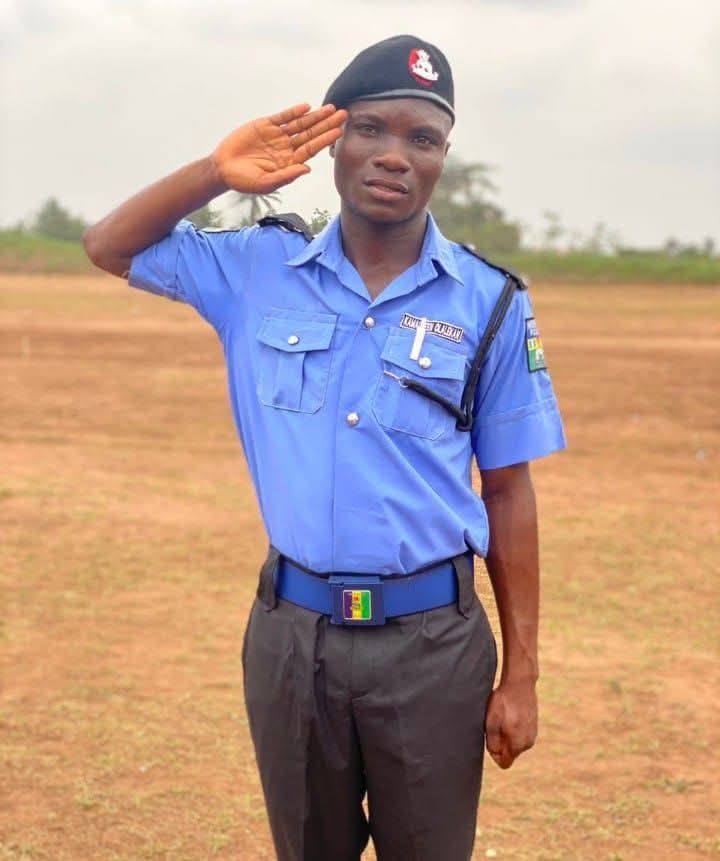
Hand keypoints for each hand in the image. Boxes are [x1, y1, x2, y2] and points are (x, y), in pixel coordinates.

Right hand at [212, 103, 346, 194]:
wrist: (222, 169)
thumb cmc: (244, 181)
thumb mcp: (266, 183)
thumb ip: (286, 176)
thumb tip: (307, 169)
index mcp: (289, 162)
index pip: (312, 149)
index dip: (325, 140)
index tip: (338, 132)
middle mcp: (286, 148)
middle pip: (311, 134)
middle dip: (327, 124)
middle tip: (344, 114)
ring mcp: (276, 136)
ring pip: (300, 124)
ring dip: (315, 116)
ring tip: (331, 108)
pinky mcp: (264, 125)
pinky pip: (282, 117)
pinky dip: (294, 112)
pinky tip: (306, 108)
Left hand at [485, 678, 537, 768]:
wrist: (520, 683)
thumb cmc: (503, 701)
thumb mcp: (491, 722)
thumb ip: (492, 742)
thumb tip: (495, 754)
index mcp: (518, 744)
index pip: (505, 763)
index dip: (494, 754)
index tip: (491, 738)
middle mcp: (528, 743)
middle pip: (510, 753)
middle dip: (501, 743)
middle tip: (497, 724)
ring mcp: (533, 734)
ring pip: (514, 743)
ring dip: (507, 734)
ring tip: (504, 717)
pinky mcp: (534, 726)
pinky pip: (520, 734)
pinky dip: (513, 727)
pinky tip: (510, 713)